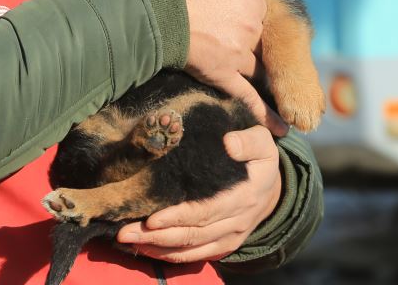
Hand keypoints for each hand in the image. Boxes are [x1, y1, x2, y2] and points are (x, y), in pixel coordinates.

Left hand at [116, 126, 281, 262]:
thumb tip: (229, 143)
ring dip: (158, 248)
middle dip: (157, 236)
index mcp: (244, 195)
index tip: (151, 218)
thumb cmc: (259, 157)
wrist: (274, 188)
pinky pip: (196, 256)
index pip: (207, 211)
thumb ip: (248, 141)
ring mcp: (231, 237)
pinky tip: (147, 250)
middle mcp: (237, 221)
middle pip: (193, 234)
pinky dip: (171, 256)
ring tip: (128, 241)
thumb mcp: (262, 140)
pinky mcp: (224, 246)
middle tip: (124, 232)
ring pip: (192, 248)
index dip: (178, 217)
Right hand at [173, 0, 286, 134]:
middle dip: (251, 46)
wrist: (154, 6)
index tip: (233, 23)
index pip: (261, 16)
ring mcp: (239, 53)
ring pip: (257, 68)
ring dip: (261, 78)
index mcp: (255, 0)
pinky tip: (280, 128)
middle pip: (260, 43)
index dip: (247, 20)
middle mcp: (252, 27)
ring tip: (267, 91)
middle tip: (236, 48)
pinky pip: (250, 97)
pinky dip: (266, 115)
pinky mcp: (224, 75)